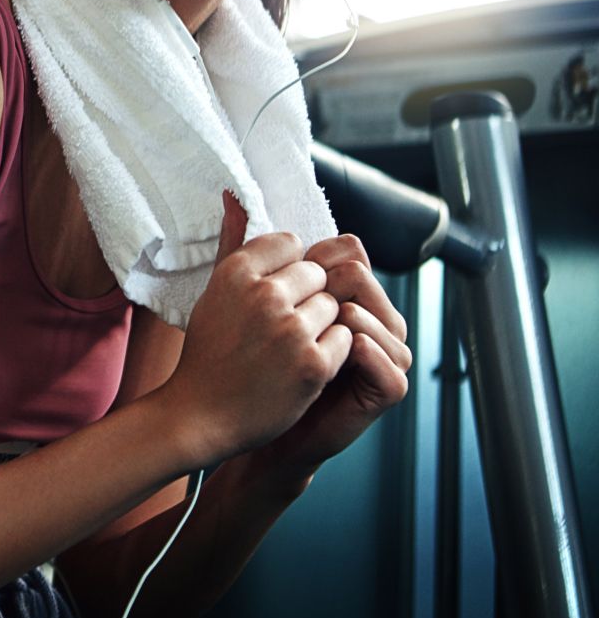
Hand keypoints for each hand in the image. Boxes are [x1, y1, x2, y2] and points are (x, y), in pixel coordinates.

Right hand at [163, 193, 352, 465]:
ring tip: (288, 348)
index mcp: (237, 271)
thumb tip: (234, 192)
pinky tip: (300, 367)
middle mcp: (264, 295)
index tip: (270, 295)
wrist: (199, 414)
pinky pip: (344, 339)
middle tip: (279, 328)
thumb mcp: (214, 289)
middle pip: (316, 274)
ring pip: (332, 306)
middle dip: (305, 298)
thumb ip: (232, 240)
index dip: (286, 270)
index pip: (291, 243)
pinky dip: (330, 354)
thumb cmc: (208, 348)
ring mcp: (290, 330)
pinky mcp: (313, 364)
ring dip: (318, 327)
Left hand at [264, 234, 411, 474]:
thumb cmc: (253, 360)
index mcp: (345, 293)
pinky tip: (332, 349)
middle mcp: (372, 318)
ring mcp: (385, 352)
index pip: (348, 252)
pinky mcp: (386, 388)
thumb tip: (230, 194)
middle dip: (325, 285)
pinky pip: (384, 358)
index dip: (313, 259)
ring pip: (374, 314)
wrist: (254, 422)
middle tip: (288, 305)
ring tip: (308, 328)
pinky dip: (358, 349)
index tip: (277, 276)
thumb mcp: (244, 297)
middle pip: (362, 276)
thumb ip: (243, 247)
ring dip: (340, 316)